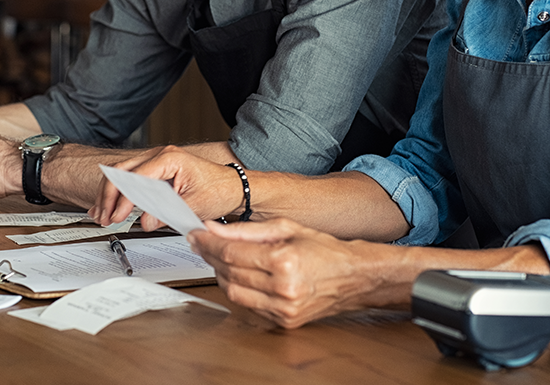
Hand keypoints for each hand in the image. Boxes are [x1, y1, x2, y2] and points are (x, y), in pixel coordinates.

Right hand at [89, 145, 244, 229]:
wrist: (233, 187)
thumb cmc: (220, 190)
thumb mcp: (194, 205)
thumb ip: (168, 212)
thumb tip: (145, 221)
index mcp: (170, 158)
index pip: (136, 177)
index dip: (124, 199)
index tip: (118, 216)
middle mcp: (160, 155)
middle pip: (121, 171)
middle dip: (109, 195)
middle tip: (105, 217)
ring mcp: (157, 161)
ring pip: (121, 173)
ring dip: (109, 194)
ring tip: (102, 214)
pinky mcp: (156, 171)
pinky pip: (129, 178)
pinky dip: (117, 192)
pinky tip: (108, 206)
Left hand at [188, 218, 384, 327]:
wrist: (353, 277)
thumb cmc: (324, 249)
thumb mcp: (287, 227)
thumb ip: (247, 229)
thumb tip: (215, 228)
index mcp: (284, 260)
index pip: (232, 252)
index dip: (208, 243)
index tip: (196, 234)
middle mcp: (283, 288)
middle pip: (229, 272)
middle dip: (210, 256)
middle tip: (202, 243)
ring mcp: (283, 308)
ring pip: (234, 293)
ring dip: (220, 274)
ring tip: (218, 258)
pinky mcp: (283, 321)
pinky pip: (248, 306)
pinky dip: (238, 289)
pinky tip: (237, 276)